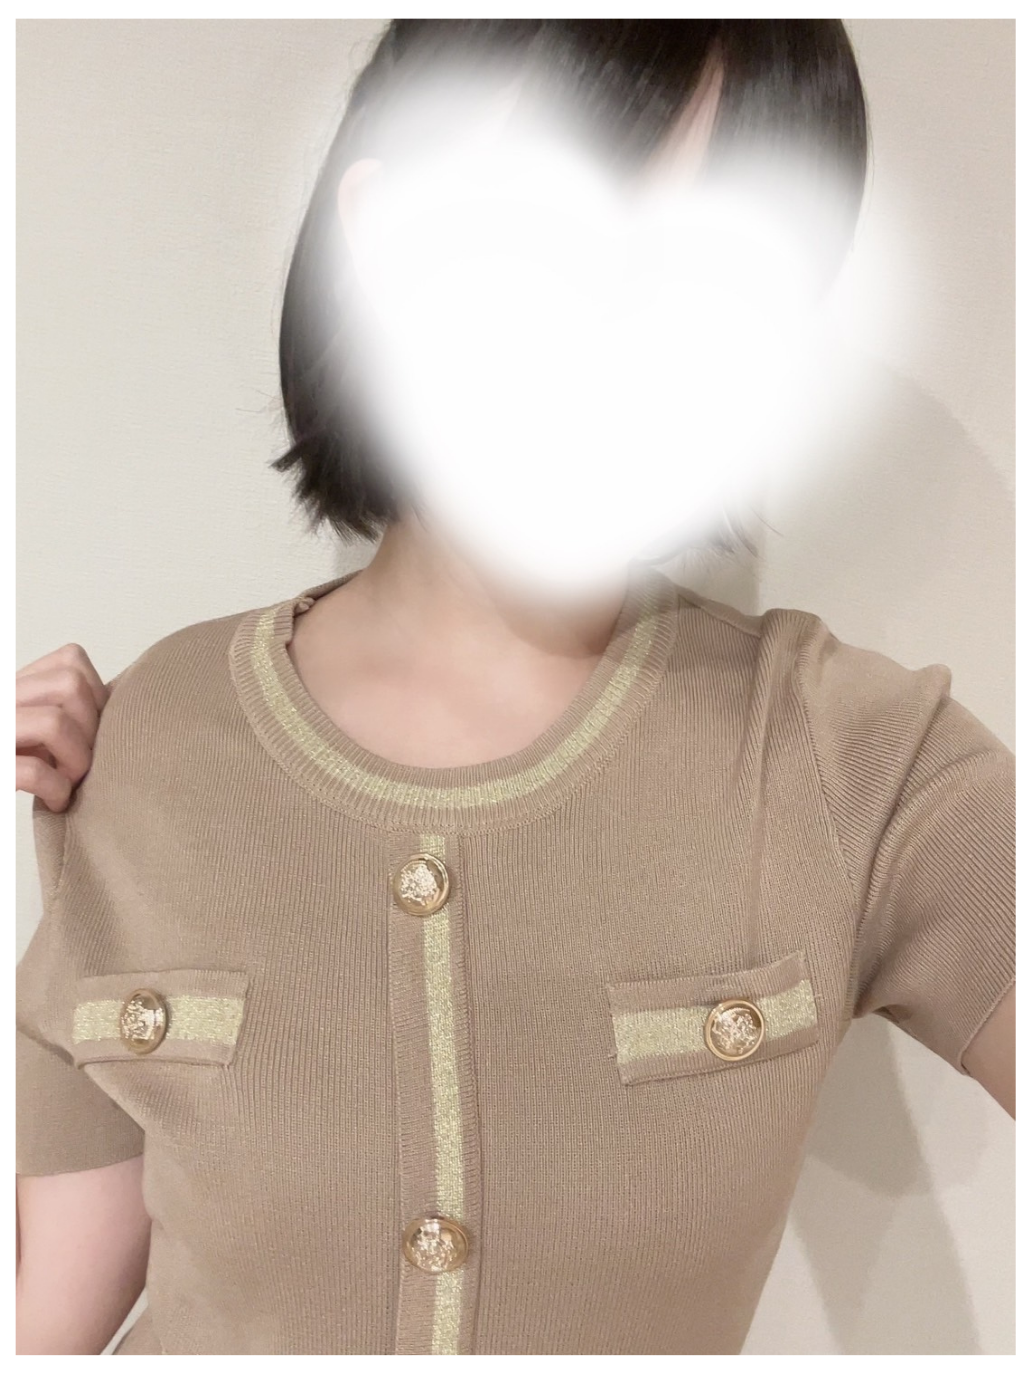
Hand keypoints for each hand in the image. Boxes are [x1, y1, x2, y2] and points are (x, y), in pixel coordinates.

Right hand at [16, 645, 107, 811]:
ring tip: (70, 782)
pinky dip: (56, 790)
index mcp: (14, 685)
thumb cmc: (20, 763)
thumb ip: (67, 710)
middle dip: (91, 727)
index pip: (72, 659)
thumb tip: (127, 707)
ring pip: (54, 722)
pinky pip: (33, 771)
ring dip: (77, 760)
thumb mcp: (38, 727)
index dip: (97, 696)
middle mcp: (3, 699)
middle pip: (70, 684)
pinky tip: (55, 801)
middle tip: (85, 762)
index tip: (92, 732)